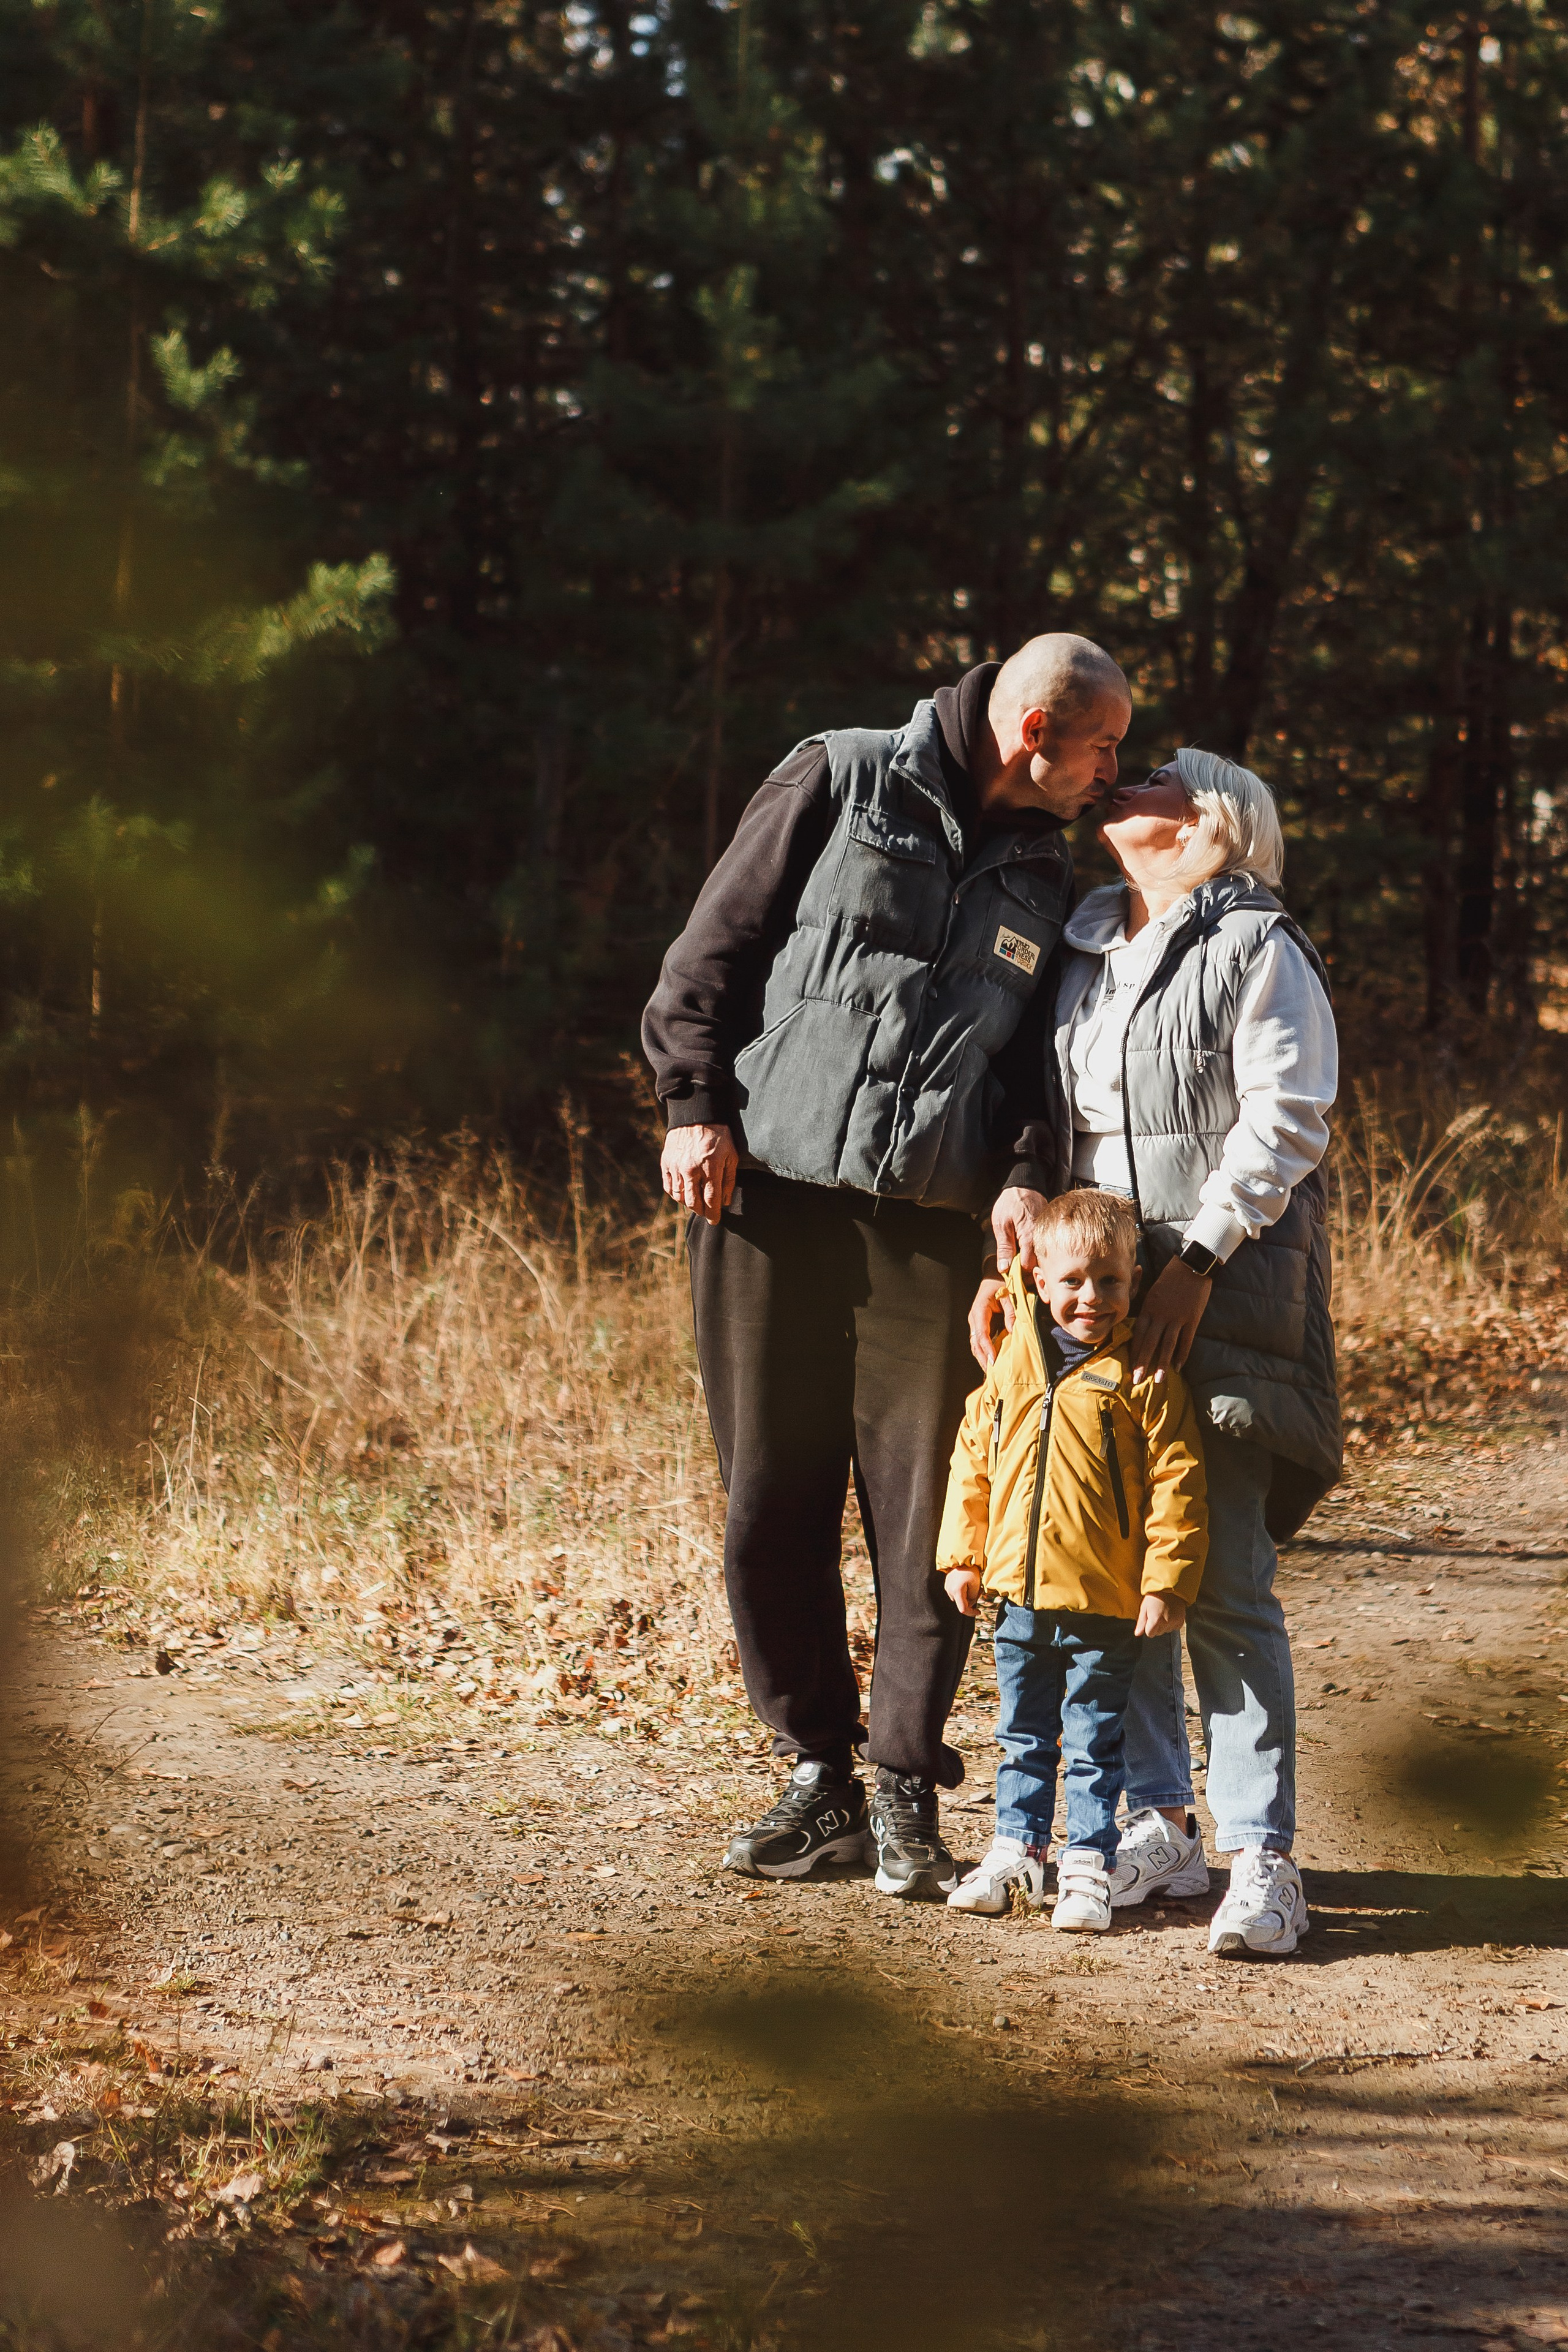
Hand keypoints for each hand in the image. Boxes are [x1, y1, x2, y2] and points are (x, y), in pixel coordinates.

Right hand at [660, 1123, 738, 1224]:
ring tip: (697, 1203)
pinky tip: (684, 1193)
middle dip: (701, 1211)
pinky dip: (676, 1194)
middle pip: (693, 1202)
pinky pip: (669, 1187)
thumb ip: (729, 1180)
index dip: (713, 1213)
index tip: (715, 1220)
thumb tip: (724, 1202)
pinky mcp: (666, 1162)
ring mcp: (676, 1166)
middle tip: (706, 1213)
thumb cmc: (718, 1135)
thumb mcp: (731, 1155)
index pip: (711, 1199)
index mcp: (710, 1167)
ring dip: (689, 1204)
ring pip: (680, 1197)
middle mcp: (691, 1169)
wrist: (696, 1115)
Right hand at [944, 1568, 982, 1617]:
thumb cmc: (970, 1570)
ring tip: (974, 1585)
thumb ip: (973, 1597)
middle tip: (980, 1590)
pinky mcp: (947, 1584)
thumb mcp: (976, 1585)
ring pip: (959, 1598)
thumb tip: (971, 1602)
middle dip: (972, 1600)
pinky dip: (963, 1591)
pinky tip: (968, 1584)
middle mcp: (950, 1591)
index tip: (978, 1612)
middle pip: (962, 1603)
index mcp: (957, 1592)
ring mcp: (947, 1588)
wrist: (962, 1558)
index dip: (971, 1613)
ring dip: (968, 1595)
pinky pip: (956, 1593)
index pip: (963, 1609)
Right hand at [967, 1275, 1011, 1368]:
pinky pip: (980, 1342)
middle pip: (975, 1343)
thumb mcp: (1008, 1295)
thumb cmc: (1001, 1284)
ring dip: (982, 1358)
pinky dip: (985, 1353)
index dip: (987, 1348)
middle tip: (992, 1374)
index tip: (993, 1361)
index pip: (981, 1333)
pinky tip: (992, 1363)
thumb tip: (1014, 1331)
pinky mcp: (980, 1326)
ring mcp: (976, 1323)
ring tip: (991, 1373)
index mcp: (979, 1309)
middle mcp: (974, 1318)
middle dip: (982, 1358)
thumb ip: (1011, 1312)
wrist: (994, 1276)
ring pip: (976, 1345)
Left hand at [991, 1185, 1047, 1276]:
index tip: (1011, 1274)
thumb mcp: (1001, 1224)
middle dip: (1027, 1269)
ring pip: (1043, 1256)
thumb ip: (1004, 1247)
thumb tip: (1005, 1268)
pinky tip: (1030, 1248)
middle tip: (1016, 1267)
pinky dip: (1038, 1251)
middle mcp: (1043, 1236)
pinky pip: (1045, 1247)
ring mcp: (1048, 1234)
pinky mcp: (1050, 1232)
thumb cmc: (1010, 1201)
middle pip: (1038, 1263)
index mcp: (1029, 1235)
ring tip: (1022, 1256)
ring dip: (1033, 1260)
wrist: (1025, 1184)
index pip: (1028, 1265)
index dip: (1019, 1272)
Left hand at [1130, 1257, 1212, 1382]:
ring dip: (1162, 1363)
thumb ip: (1149, 1308)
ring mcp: (1177, 1317)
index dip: (1135, 1351)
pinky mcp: (1192, 1318)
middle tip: (1137, 1380)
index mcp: (1149, 1308)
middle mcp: (1161, 1315)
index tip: (1131, 1366)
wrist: (1192, 1264)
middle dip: (1143, 1363)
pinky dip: (1182, 1354)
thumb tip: (1144, 1326)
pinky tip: (1178, 1367)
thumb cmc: (1172, 1276)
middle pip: (1150, 1343)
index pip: (1139, 1334)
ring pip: (1167, 1344)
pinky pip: (1186, 1340)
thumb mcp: (1154, 1291)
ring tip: (1158, 1380)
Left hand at [1135, 1591, 1186, 1638]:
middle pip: (1158, 1633)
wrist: (1170, 1587)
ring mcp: (1174, 1622)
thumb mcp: (1144, 1607)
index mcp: (1155, 1620)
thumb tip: (1137, 1634)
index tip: (1150, 1619)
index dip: (1148, 1627)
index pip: (1150, 1634)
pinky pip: (1175, 1628)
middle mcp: (1166, 1623)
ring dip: (1164, 1625)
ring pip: (1166, 1631)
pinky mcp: (1181, 1621)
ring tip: (1164, 1612)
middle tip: (1157, 1613)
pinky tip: (1170, 1614)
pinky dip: (1172, 1623)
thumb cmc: (1155, 1596)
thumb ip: (1141, 1622)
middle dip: (1156, 1626)